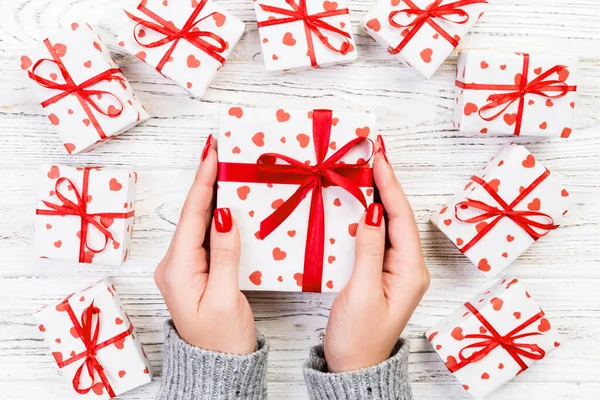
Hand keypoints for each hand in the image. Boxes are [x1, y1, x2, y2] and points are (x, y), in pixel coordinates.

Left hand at [154, 136, 255, 354]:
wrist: (217, 367)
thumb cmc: (221, 338)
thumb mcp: (225, 297)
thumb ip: (225, 255)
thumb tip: (225, 214)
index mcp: (178, 269)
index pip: (192, 215)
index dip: (203, 181)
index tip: (212, 152)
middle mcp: (174, 264)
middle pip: (192, 214)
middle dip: (206, 181)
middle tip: (221, 151)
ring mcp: (183, 267)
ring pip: (199, 223)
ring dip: (212, 196)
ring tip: (226, 168)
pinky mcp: (195, 270)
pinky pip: (205, 236)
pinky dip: (216, 216)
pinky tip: (227, 202)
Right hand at [324, 135, 429, 371]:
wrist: (355, 369)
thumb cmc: (358, 337)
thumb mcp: (361, 292)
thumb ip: (368, 250)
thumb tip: (372, 211)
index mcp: (410, 271)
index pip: (401, 218)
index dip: (389, 185)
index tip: (378, 157)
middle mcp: (409, 267)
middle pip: (399, 217)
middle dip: (386, 184)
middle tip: (373, 153)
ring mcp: (397, 270)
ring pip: (390, 224)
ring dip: (379, 196)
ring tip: (368, 169)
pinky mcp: (383, 273)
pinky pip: (379, 237)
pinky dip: (371, 216)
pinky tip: (362, 202)